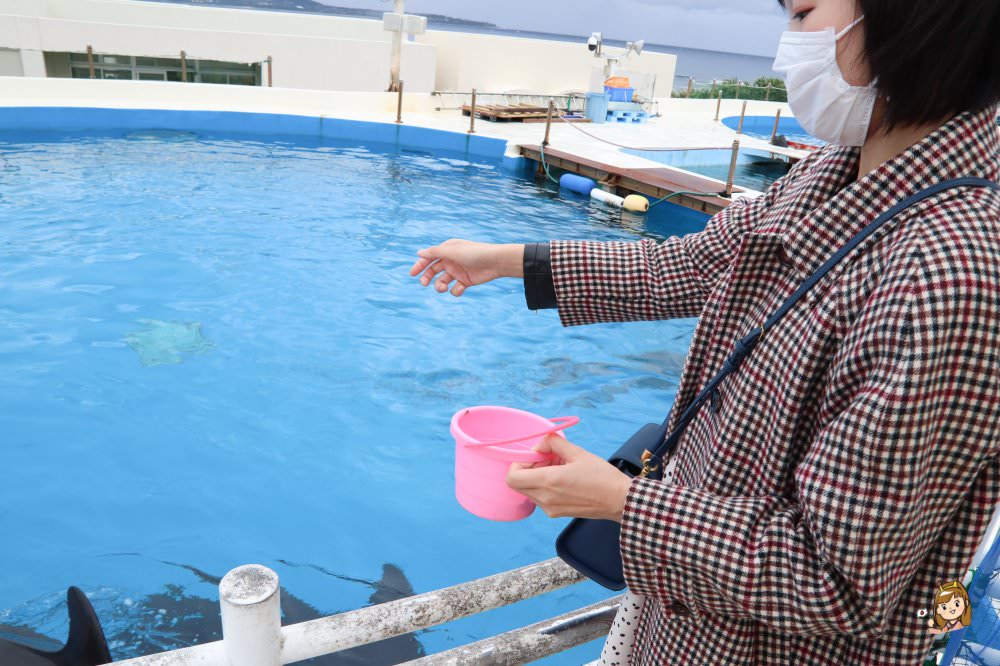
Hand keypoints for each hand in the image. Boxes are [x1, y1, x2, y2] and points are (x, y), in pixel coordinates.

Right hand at [409, 239, 522, 296]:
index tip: (412, 274)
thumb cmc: (474, 253)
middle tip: (424, 283)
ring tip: (443, 288)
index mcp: (447, 250)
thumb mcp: (452, 251)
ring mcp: (458, 272)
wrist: (495, 262)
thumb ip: (435, 252)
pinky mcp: (465, 282)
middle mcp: (451, 260)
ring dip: (440, 286)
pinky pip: (454, 289)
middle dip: (427, 278)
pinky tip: (461, 288)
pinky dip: (455, 291)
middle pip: (433, 271)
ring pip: (442, 282)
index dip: (420, 265)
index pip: (429, 258)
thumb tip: (419, 253)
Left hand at [506, 434, 632, 521]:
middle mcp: (545, 498)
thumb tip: (541, 442)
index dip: (519, 463)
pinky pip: (539, 498)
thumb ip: (554, 443)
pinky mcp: (556, 513)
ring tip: (559, 467)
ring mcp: (550, 509)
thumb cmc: (602, 477)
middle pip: (517, 484)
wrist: (620, 501)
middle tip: (547, 459)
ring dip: (536, 477)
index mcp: (549, 482)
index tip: (536, 455)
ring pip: (528, 490)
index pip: (512, 477)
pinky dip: (544, 486)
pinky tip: (564, 478)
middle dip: (527, 468)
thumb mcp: (578, 453)